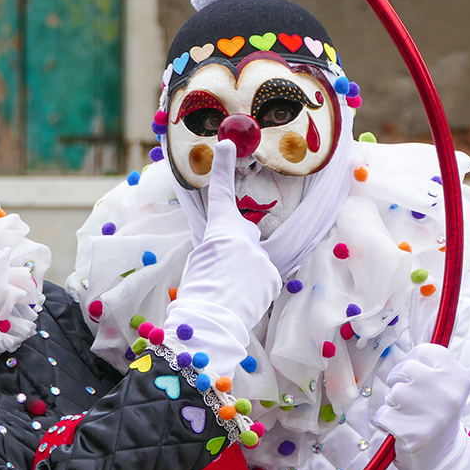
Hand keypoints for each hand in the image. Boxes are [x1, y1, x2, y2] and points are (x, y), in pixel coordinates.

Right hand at [165, 141, 281, 376]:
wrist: (209, 326)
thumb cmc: (195, 293)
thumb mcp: (198, 260)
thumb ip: (216, 245)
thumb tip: (228, 248)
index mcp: (221, 231)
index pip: (222, 193)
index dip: (225, 168)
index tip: (228, 143)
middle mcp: (246, 239)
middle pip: (242, 234)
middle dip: (233, 246)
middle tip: (218, 268)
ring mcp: (263, 259)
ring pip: (253, 258)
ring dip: (243, 271)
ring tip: (228, 291)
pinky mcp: (274, 278)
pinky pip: (263, 277)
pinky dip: (253, 287)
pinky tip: (241, 299)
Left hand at [375, 343, 469, 469]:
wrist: (443, 459)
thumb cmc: (437, 413)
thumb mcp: (445, 385)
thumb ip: (428, 365)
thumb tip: (402, 354)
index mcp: (460, 377)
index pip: (424, 351)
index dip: (416, 365)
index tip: (422, 380)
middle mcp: (449, 393)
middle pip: (404, 369)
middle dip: (400, 382)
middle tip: (413, 401)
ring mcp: (431, 414)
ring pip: (392, 392)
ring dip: (393, 404)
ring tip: (409, 416)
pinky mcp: (412, 434)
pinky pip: (382, 415)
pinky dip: (385, 422)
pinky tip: (400, 429)